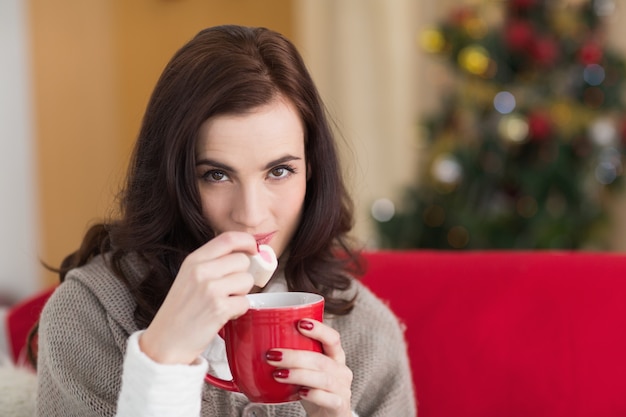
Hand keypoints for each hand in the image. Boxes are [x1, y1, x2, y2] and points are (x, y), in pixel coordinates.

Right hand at [139, 231, 257, 364]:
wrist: (165, 342)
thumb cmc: (180, 311)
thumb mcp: (189, 277)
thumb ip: (212, 263)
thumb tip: (244, 254)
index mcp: (194, 260)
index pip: (229, 238)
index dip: (247, 241)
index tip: (253, 249)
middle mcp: (201, 271)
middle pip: (242, 260)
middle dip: (242, 275)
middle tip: (230, 290)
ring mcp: (210, 289)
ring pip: (247, 280)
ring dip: (241, 294)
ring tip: (223, 302)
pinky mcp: (219, 308)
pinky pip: (245, 302)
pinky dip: (239, 310)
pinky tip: (223, 315)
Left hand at [266, 320, 352, 416]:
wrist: (327, 415)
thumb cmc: (314, 388)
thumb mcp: (307, 368)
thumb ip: (295, 355)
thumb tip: (260, 340)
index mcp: (335, 356)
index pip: (332, 338)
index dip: (319, 329)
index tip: (300, 323)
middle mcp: (341, 370)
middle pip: (320, 359)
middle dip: (295, 356)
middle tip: (273, 355)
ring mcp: (342, 388)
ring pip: (322, 378)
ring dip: (298, 374)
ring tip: (278, 374)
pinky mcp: (338, 406)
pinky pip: (327, 398)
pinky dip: (312, 394)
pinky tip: (299, 393)